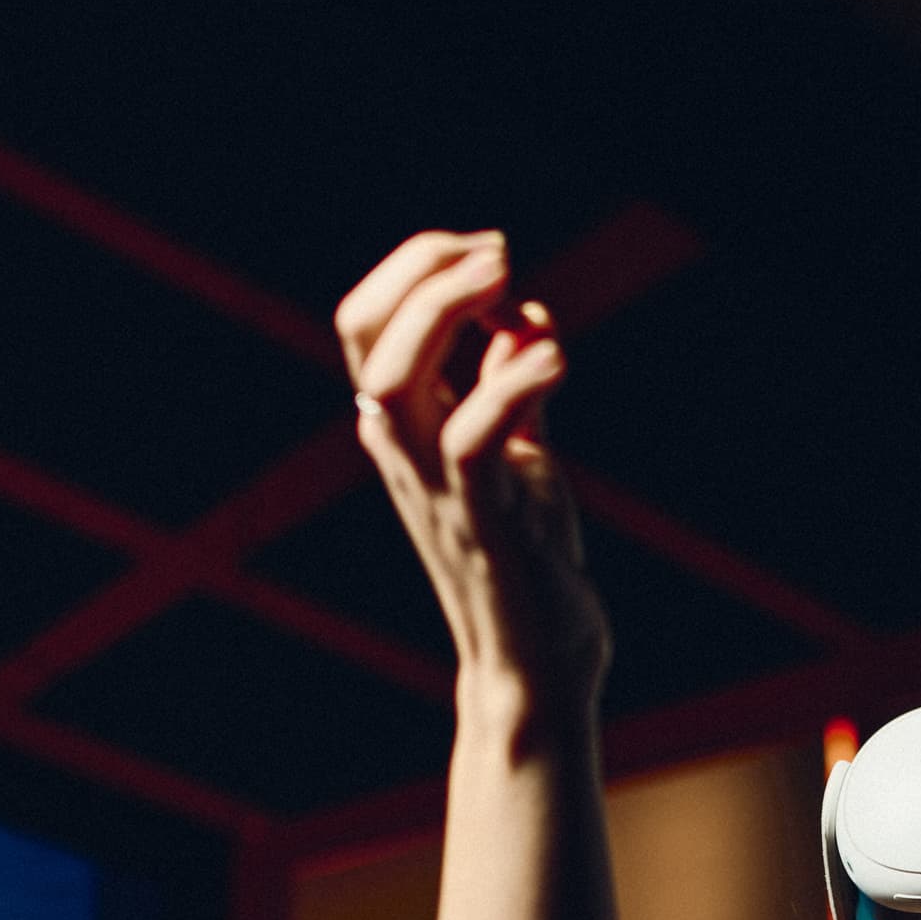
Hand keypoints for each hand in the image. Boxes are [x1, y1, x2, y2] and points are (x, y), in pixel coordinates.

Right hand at [337, 228, 610, 736]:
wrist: (538, 665)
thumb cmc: (527, 561)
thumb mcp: (519, 455)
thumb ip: (512, 385)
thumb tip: (524, 314)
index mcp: (402, 429)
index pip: (365, 321)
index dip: (417, 266)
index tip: (489, 257)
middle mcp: (402, 453)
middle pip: (364, 332)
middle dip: (425, 268)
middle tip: (499, 254)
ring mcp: (436, 489)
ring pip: (396, 378)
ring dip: (449, 309)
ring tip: (511, 286)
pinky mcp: (484, 524)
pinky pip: (473, 439)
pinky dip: (511, 383)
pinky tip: (555, 359)